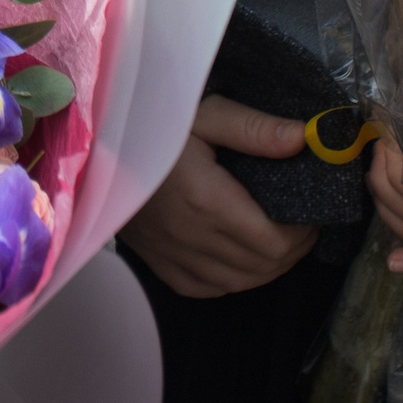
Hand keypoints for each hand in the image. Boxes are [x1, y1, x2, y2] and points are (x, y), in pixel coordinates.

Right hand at [121, 96, 317, 297]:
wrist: (94, 147)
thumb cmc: (153, 125)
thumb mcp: (204, 114)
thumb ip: (255, 128)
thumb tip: (306, 139)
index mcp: (206, 201)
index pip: (276, 242)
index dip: (303, 232)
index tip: (308, 209)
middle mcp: (191, 237)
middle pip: (265, 266)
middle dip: (293, 247)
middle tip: (300, 221)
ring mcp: (173, 256)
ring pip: (241, 282)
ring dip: (268, 265)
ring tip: (277, 236)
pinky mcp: (160, 264)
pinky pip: (209, 288)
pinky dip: (234, 278)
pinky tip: (239, 255)